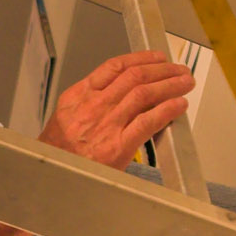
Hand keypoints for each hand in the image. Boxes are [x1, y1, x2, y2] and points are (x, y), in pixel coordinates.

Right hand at [39, 50, 192, 169]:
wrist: (51, 177)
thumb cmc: (58, 152)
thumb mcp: (65, 116)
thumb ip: (91, 101)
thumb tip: (122, 91)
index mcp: (78, 96)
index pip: (114, 67)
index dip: (141, 58)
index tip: (156, 58)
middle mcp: (92, 107)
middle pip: (134, 76)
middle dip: (162, 69)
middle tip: (178, 69)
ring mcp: (105, 125)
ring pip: (144, 93)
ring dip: (170, 84)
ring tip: (184, 83)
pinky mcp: (117, 146)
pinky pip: (148, 121)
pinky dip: (167, 110)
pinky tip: (178, 105)